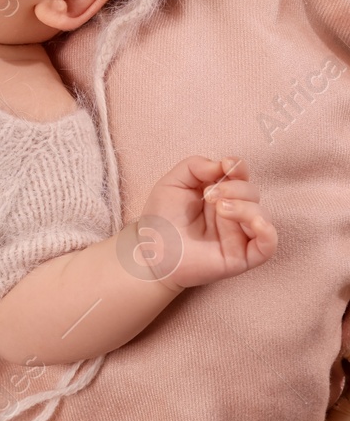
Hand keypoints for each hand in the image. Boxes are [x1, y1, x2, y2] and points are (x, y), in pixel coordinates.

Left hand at [135, 156, 276, 289]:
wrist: (151, 251)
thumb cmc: (162, 218)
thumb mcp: (172, 183)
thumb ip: (194, 166)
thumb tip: (223, 164)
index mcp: (219, 195)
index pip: (241, 177)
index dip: (238, 168)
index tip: (227, 164)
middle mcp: (233, 214)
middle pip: (252, 194)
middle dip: (235, 188)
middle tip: (210, 195)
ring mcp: (239, 235)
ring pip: (261, 216)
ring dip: (245, 207)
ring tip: (220, 208)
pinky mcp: (242, 257)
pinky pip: (268, 245)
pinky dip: (268, 232)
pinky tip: (255, 223)